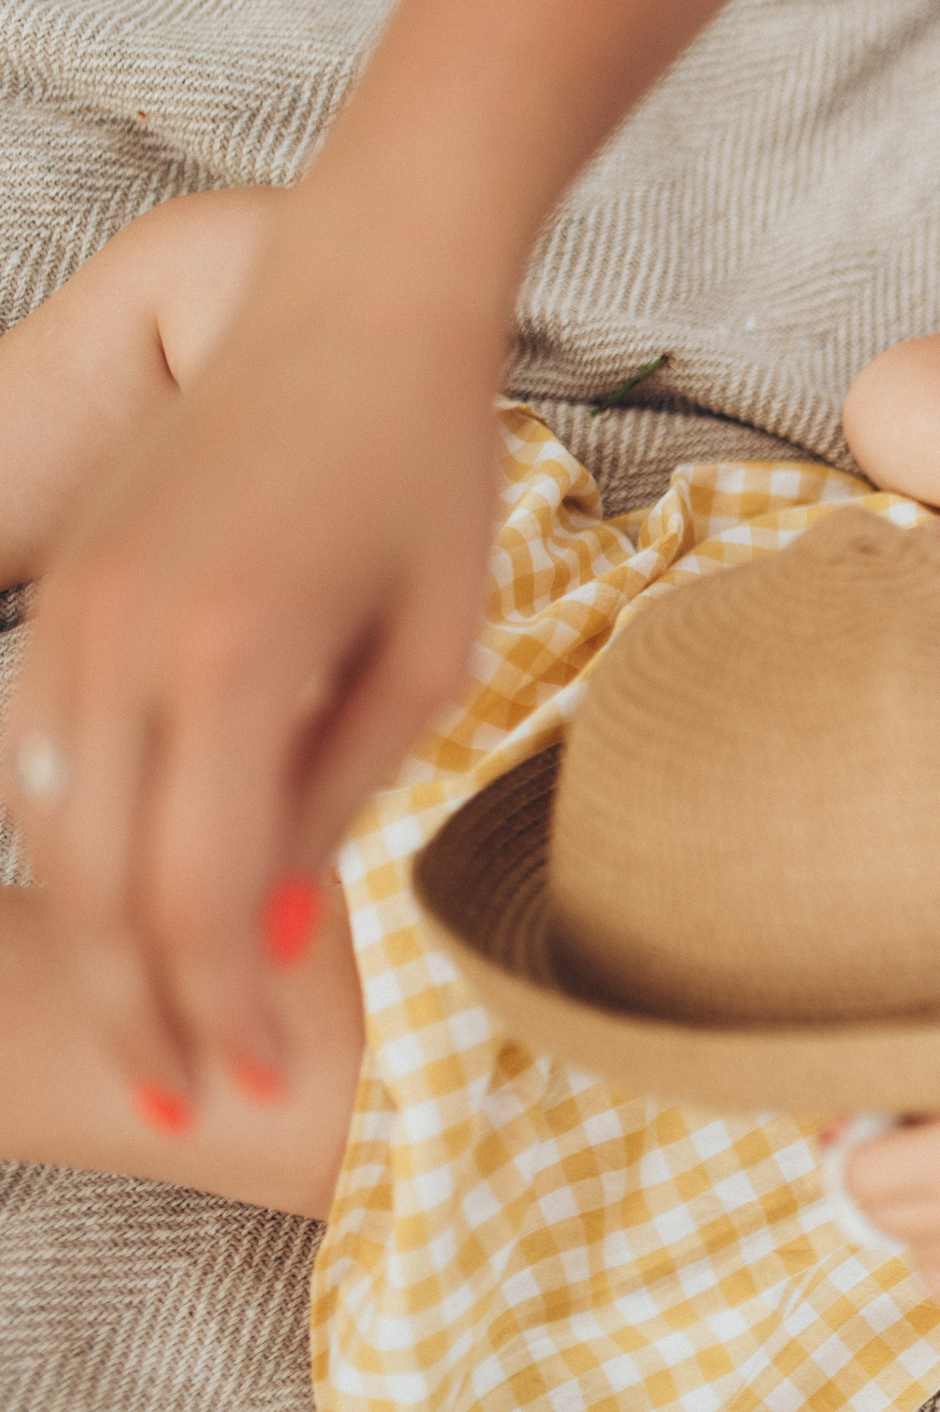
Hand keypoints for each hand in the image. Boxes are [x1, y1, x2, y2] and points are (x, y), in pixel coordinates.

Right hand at [2, 264, 502, 1127]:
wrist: (357, 309)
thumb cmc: (427, 476)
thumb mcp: (425, 652)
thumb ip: (333, 792)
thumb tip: (264, 928)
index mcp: (237, 661)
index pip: (198, 895)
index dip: (222, 1009)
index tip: (256, 1084)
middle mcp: (125, 640)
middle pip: (99, 886)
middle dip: (143, 1014)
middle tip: (190, 1102)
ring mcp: (74, 607)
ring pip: (44, 829)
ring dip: (97, 943)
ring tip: (157, 1030)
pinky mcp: (64, 583)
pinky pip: (33, 752)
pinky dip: (69, 847)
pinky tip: (124, 902)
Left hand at [831, 1094, 939, 1309]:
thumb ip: (902, 1108)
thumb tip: (823, 1138)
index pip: (858, 1175)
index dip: (861, 1154)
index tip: (880, 1136)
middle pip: (874, 1214)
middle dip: (891, 1185)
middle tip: (938, 1155)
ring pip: (905, 1246)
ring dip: (921, 1217)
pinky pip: (935, 1279)